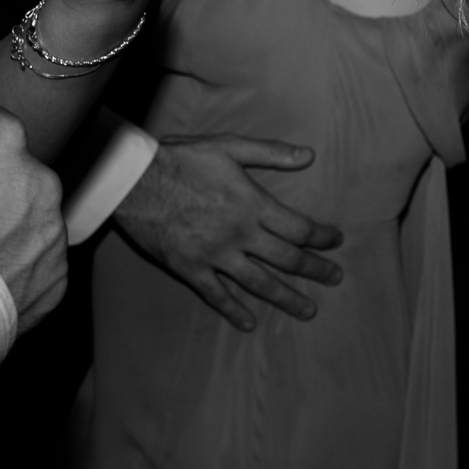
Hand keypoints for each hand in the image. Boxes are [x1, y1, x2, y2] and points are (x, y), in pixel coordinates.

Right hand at [112, 135, 344, 331]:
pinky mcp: (190, 268)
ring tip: (308, 310)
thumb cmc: (182, 160)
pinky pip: (216, 294)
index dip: (321, 237)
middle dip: (315, 270)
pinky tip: (249, 322)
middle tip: (335, 279)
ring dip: (286, 298)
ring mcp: (215, 255)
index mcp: (253, 205)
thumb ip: (271, 153)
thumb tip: (309, 155)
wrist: (133, 181)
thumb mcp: (230, 146)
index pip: (299, 228)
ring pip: (259, 283)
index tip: (335, 241)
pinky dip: (233, 310)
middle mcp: (240, 234)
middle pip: (287, 258)